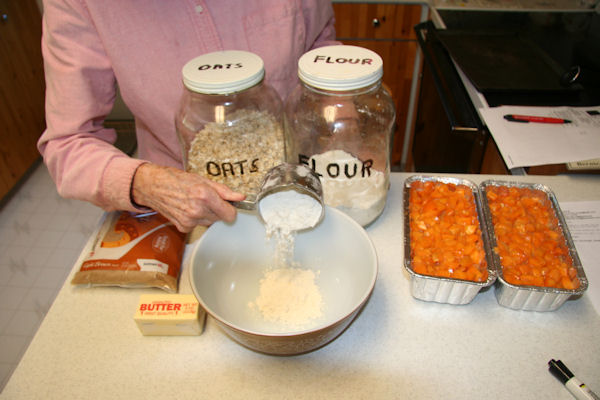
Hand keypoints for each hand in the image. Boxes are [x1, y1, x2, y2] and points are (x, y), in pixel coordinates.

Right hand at [131, 163, 245, 231]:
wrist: (153, 187)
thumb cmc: (176, 180)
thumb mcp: (203, 180)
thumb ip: (224, 191)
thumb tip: (240, 197)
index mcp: (205, 196)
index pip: (230, 214)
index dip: (231, 210)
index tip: (228, 206)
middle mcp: (198, 210)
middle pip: (220, 218)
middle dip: (217, 210)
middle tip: (206, 199)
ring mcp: (190, 221)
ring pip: (209, 222)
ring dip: (206, 214)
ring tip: (194, 202)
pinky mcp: (183, 227)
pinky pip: (198, 226)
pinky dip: (195, 219)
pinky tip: (187, 209)